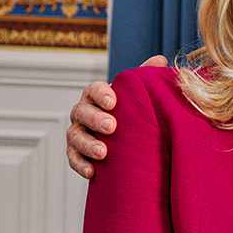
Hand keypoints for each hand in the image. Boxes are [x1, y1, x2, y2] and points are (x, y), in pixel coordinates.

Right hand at [66, 53, 168, 177]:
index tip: (113, 101)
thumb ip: (148, 78)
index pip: (93, 90)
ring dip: (87, 144)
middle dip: (94, 119)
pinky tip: (92, 172)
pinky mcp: (78, 154)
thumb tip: (159, 60)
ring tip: (103, 153)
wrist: (132, 144)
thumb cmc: (136, 115)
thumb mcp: (143, 97)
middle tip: (111, 127)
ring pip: (75, 136)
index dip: (100, 94)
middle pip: (81, 112)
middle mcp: (85, 112)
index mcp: (99, 96)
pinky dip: (80, 165)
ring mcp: (79, 133)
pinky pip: (73, 159)